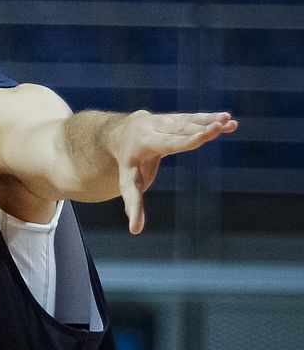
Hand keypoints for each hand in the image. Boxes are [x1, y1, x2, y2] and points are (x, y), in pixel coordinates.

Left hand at [111, 110, 237, 233]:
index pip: (170, 142)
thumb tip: (135, 231)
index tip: (204, 136)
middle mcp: (155, 127)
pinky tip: (230, 121)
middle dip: (201, 129)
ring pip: (190, 121)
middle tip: (219, 126)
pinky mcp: (176, 118)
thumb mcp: (127, 183)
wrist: (120, 134)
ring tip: (229, 121)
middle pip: (181, 130)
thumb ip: (133, 203)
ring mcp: (166, 120)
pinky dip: (211, 119)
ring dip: (211, 121)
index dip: (187, 140)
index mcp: (145, 142)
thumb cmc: (128, 164)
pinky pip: (195, 118)